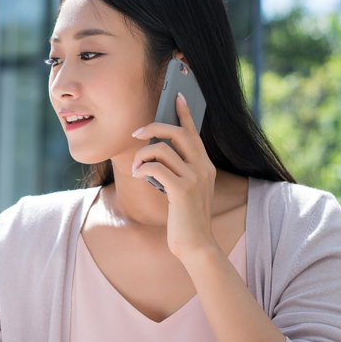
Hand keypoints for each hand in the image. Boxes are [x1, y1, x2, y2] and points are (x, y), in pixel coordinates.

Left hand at [130, 92, 217, 258]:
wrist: (195, 244)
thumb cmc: (185, 217)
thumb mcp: (184, 189)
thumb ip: (176, 170)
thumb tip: (155, 151)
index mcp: (205, 166)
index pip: (194, 132)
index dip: (185, 113)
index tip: (177, 96)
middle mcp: (203, 168)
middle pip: (177, 133)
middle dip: (153, 127)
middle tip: (135, 133)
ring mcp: (194, 178)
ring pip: (161, 149)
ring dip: (141, 155)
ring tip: (136, 168)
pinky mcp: (182, 190)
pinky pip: (155, 168)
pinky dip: (141, 169)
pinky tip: (138, 176)